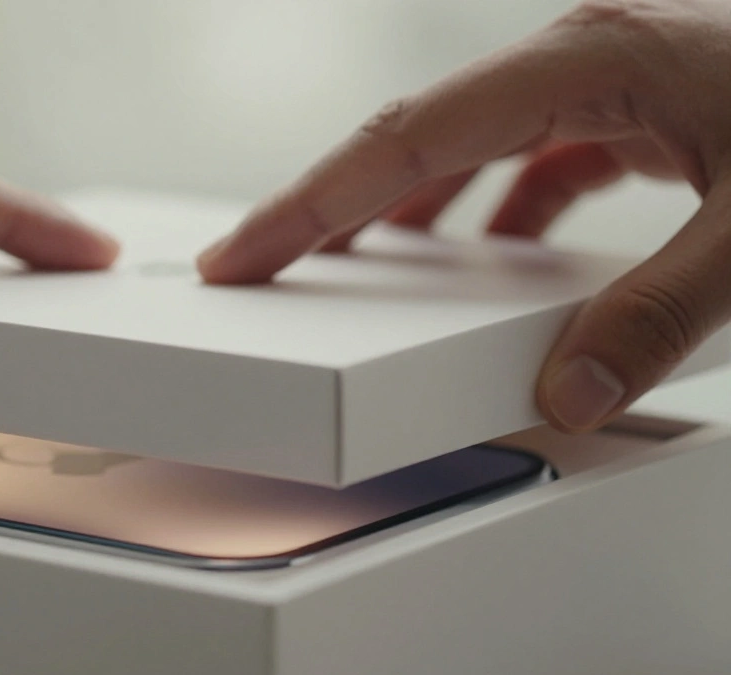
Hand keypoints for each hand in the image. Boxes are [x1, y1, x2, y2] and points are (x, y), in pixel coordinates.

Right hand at [199, 0, 730, 432]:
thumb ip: (660, 314)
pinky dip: (493, 206)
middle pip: (416, 133)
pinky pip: (533, 153)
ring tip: (354, 269)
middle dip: (334, 205)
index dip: (310, 203)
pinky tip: (493, 254)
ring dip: (407, 206)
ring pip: (469, 142)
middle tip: (262, 266)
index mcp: (584, 58)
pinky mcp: (642, 100)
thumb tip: (565, 396)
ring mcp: (611, 70)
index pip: (405, 138)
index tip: (242, 255)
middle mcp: (581, 51)